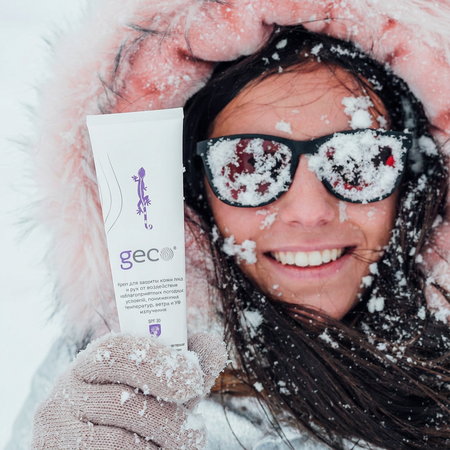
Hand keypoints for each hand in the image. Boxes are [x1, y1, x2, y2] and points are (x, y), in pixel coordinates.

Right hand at [31, 332, 226, 448]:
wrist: (98, 444)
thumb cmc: (136, 413)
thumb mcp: (161, 386)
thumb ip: (186, 365)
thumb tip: (214, 346)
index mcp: (92, 362)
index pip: (118, 350)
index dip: (159, 362)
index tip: (194, 380)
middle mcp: (65, 390)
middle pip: (123, 402)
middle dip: (170, 419)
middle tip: (195, 431)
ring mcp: (55, 429)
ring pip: (120, 441)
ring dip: (164, 446)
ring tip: (185, 445)